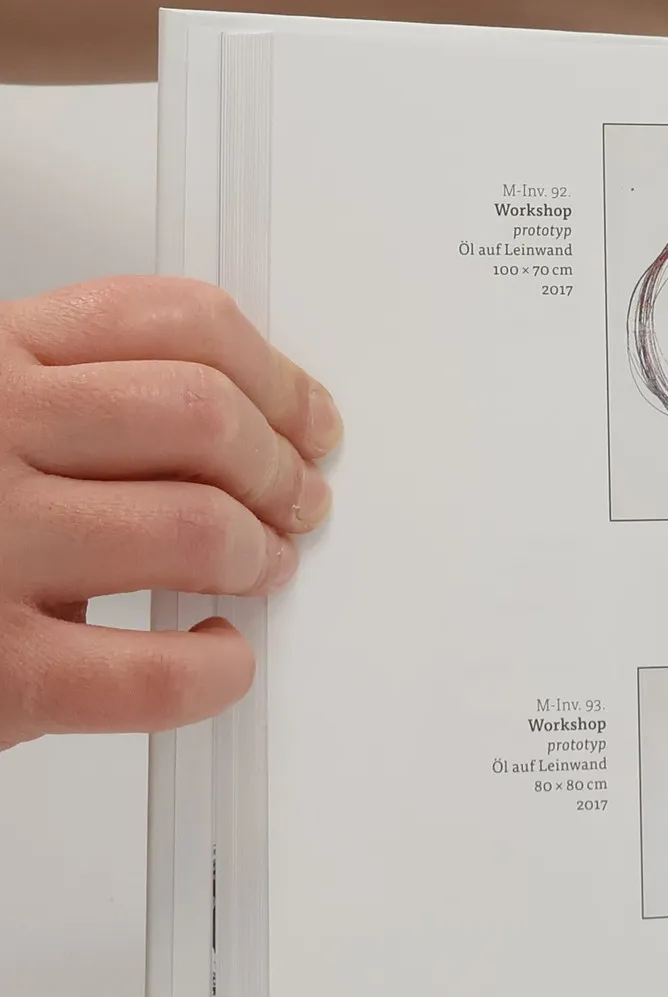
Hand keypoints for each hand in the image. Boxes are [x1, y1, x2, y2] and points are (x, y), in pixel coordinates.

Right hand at [0, 277, 339, 749]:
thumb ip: (67, 400)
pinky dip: (215, 671)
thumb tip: (237, 424)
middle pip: (201, 416)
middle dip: (278, 467)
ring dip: (258, 556)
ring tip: (257, 569)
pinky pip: (156, 673)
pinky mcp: (1, 673)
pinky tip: (210, 656)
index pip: (171, 322)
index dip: (273, 376)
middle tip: (298, 503)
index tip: (308, 418)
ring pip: (196, 528)